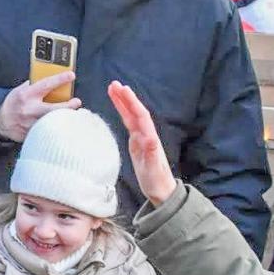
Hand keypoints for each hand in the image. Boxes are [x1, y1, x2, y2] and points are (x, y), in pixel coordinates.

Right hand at [0, 72, 79, 142]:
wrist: (2, 124)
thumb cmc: (12, 105)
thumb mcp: (19, 91)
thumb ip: (33, 86)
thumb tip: (47, 80)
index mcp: (27, 95)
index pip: (46, 85)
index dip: (60, 79)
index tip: (71, 75)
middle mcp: (30, 109)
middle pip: (54, 108)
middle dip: (68, 105)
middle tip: (77, 102)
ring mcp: (33, 123)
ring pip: (53, 121)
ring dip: (65, 117)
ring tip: (72, 114)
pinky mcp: (35, 133)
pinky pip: (50, 129)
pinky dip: (57, 126)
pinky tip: (63, 124)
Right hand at [107, 81, 176, 206]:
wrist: (161, 190)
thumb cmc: (157, 181)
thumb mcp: (154, 169)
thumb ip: (152, 153)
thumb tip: (150, 137)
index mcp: (150, 139)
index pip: (140, 116)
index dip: (132, 102)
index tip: (123, 90)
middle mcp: (146, 135)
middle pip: (135, 112)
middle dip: (125, 98)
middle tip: (113, 84)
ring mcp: (141, 138)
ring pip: (131, 116)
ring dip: (123, 102)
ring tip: (112, 89)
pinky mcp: (137, 143)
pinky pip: (129, 123)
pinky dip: (123, 113)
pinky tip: (118, 105)